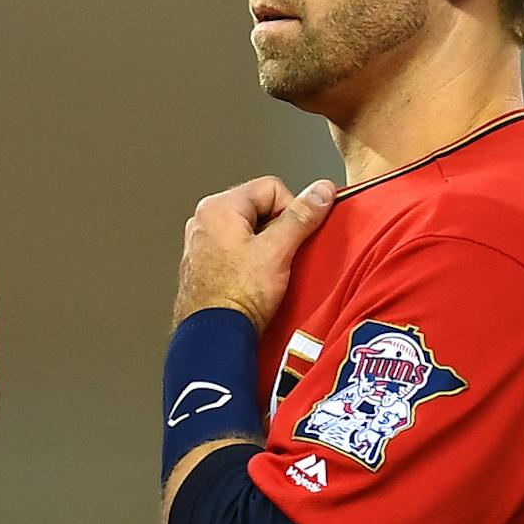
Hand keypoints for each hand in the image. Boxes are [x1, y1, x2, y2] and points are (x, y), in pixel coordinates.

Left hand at [174, 176, 335, 328]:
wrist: (215, 336)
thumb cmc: (236, 297)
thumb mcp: (278, 251)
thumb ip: (302, 216)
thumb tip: (321, 191)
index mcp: (217, 207)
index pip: (271, 187)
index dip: (292, 210)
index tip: (295, 235)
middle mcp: (204, 220)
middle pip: (260, 207)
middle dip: (278, 229)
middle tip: (282, 255)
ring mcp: (202, 243)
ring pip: (250, 230)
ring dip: (267, 246)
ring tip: (268, 271)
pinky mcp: (206, 263)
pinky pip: (238, 249)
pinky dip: (252, 260)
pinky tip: (256, 280)